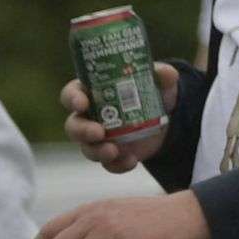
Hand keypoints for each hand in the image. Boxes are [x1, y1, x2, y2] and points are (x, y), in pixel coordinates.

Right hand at [60, 65, 177, 168]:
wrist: (166, 122)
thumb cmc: (152, 94)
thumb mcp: (160, 82)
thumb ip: (162, 75)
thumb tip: (167, 73)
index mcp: (92, 93)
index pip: (72, 94)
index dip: (72, 99)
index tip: (82, 104)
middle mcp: (89, 117)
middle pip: (73, 125)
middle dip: (82, 130)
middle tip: (98, 132)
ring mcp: (98, 139)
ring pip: (87, 148)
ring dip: (98, 151)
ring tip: (113, 151)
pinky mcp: (111, 155)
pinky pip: (108, 164)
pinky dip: (117, 164)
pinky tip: (130, 161)